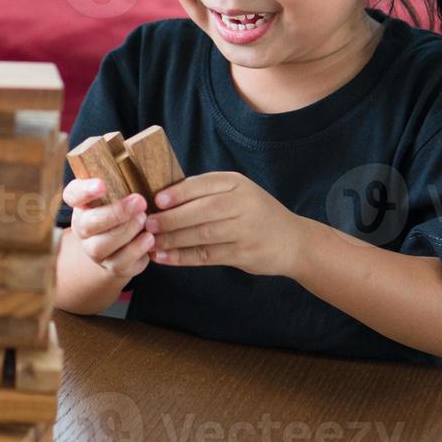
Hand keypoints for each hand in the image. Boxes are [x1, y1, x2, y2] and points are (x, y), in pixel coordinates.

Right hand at [63, 178, 156, 279]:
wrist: (122, 245)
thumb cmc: (122, 209)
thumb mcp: (118, 193)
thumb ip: (119, 178)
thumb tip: (130, 151)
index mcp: (81, 205)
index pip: (73, 195)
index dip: (84, 191)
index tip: (102, 184)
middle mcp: (83, 229)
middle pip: (89, 224)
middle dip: (116, 213)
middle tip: (140, 201)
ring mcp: (95, 250)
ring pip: (103, 245)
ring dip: (127, 231)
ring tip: (145, 219)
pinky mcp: (112, 267)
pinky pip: (121, 262)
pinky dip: (137, 249)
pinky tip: (149, 238)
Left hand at [147, 171, 306, 275]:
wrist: (293, 241)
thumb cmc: (255, 213)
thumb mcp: (237, 193)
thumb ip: (207, 192)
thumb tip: (162, 196)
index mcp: (237, 184)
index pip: (204, 185)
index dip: (179, 192)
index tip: (157, 199)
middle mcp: (243, 204)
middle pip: (202, 211)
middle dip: (171, 218)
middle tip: (147, 223)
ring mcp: (245, 230)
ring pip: (202, 235)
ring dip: (173, 240)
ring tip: (150, 242)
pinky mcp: (244, 254)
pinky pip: (207, 255)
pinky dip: (183, 257)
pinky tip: (164, 258)